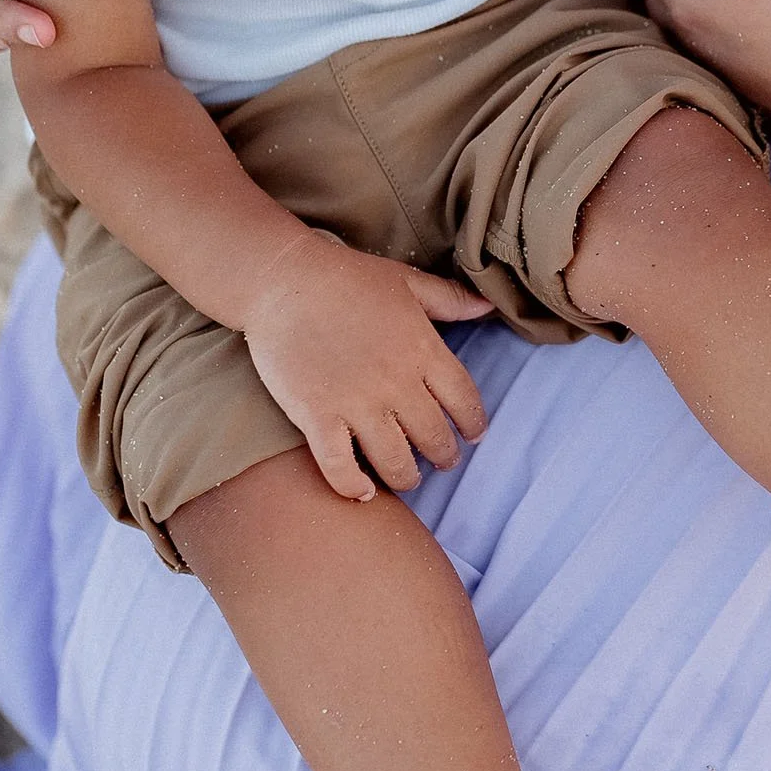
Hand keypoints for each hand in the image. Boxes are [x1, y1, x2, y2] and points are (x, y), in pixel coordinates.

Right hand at [243, 231, 493, 500]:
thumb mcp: (406, 281)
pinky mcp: (316, 415)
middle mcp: (396, 382)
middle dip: (444, 456)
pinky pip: (340, 466)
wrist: (283, 280)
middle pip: (433, 436)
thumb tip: (487, 306)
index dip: (474, 424)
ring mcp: (356, 402)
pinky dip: (353, 486)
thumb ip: (449, 299)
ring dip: (406, 477)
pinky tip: (363, 493)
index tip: (474, 436)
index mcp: (422, 350)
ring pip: (395, 460)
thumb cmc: (347, 277)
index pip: (464, 400)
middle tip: (442, 463)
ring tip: (407, 479)